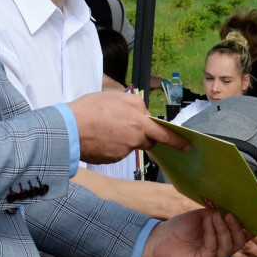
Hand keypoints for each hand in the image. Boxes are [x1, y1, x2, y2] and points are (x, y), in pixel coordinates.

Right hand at [68, 91, 189, 163]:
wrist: (69, 128)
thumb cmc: (91, 109)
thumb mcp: (117, 96)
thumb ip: (136, 105)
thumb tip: (143, 113)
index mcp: (139, 121)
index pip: (165, 134)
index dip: (177, 140)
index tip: (187, 146)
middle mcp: (135, 139)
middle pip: (148, 141)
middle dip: (144, 136)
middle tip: (126, 127)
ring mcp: (123, 151)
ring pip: (131, 146)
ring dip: (125, 139)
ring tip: (105, 128)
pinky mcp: (112, 160)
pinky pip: (118, 153)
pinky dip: (113, 147)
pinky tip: (100, 138)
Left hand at [141, 210, 250, 256]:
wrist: (159, 237)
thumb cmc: (180, 227)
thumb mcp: (202, 216)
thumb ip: (217, 214)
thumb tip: (232, 206)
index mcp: (222, 240)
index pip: (240, 236)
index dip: (246, 227)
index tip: (248, 213)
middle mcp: (219, 252)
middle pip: (238, 243)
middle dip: (236, 228)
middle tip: (230, 214)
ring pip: (227, 247)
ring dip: (224, 229)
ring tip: (218, 216)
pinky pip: (212, 250)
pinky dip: (211, 234)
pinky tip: (208, 222)